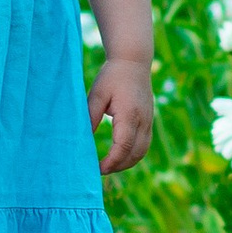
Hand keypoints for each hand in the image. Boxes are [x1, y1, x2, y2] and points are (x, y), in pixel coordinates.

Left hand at [88, 53, 153, 174]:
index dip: (111, 162)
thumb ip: (91, 117)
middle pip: (134, 154)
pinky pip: (144, 145)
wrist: (133, 62)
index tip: (97, 168)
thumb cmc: (111, 76)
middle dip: (118, 166)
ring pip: (142, 152)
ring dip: (126, 163)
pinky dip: (133, 155)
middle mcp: (143, 120)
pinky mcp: (149, 121)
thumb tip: (82, 139)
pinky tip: (119, 156)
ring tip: (108, 166)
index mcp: (129, 114)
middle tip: (99, 170)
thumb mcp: (96, 94)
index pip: (123, 146)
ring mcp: (149, 121)